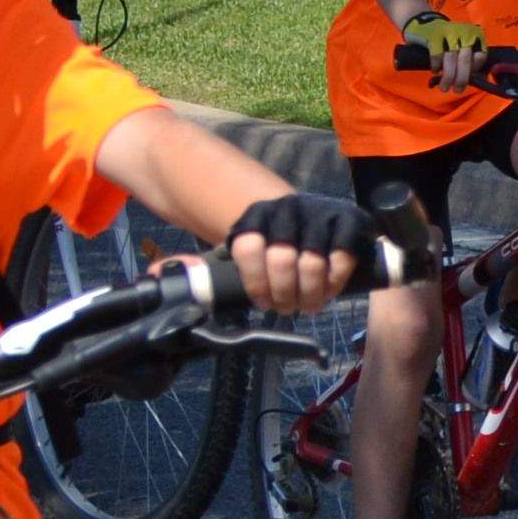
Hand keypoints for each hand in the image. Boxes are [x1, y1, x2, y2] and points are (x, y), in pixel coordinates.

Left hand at [223, 190, 377, 316]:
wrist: (314, 217)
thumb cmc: (274, 244)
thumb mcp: (243, 250)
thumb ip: (208, 266)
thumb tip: (168, 278)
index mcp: (255, 216)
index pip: (247, 248)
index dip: (255, 283)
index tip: (262, 304)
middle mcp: (286, 209)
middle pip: (280, 260)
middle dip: (284, 294)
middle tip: (287, 309)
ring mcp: (319, 212)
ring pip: (311, 263)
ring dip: (310, 294)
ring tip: (308, 305)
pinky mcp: (349, 219)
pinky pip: (341, 258)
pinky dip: (335, 281)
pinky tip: (329, 290)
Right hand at [405, 10, 487, 90]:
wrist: (422, 20)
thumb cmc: (446, 38)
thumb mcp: (461, 43)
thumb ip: (468, 57)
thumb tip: (474, 79)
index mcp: (474, 34)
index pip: (481, 55)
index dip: (475, 69)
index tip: (469, 79)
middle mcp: (464, 32)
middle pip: (465, 60)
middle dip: (462, 78)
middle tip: (457, 90)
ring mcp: (448, 33)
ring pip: (451, 59)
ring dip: (448, 77)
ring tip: (444, 88)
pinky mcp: (434, 35)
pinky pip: (437, 54)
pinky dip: (437, 66)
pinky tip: (435, 71)